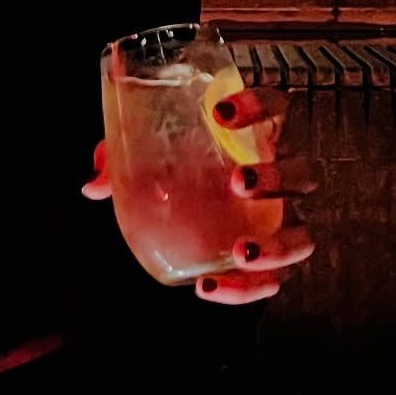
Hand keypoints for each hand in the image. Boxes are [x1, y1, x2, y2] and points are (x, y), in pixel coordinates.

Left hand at [82, 84, 315, 305]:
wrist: (192, 207)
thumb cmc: (178, 165)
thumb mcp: (149, 154)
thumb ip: (121, 159)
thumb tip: (93, 185)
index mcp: (256, 136)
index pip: (275, 107)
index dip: (258, 104)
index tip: (221, 112)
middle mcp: (279, 176)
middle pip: (300, 173)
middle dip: (275, 177)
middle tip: (238, 182)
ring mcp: (280, 221)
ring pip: (302, 233)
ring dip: (278, 245)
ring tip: (241, 252)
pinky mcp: (271, 260)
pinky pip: (273, 281)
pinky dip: (246, 290)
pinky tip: (209, 288)